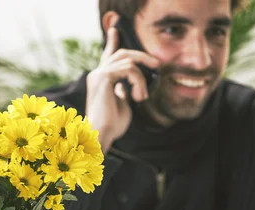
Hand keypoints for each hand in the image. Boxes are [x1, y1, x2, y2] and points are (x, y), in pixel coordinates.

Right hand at [85, 23, 160, 151]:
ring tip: (142, 97)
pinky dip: (137, 81)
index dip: (112, 41)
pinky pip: (128, 69)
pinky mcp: (104, 78)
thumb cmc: (112, 125)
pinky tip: (138, 96)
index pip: (107, 55)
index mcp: (101, 79)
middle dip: (142, 56)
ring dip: (141, 78)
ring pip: (128, 60)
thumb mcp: (123, 105)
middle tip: (157, 64)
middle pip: (122, 53)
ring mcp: (99, 74)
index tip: (115, 29)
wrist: (102, 134)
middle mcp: (97, 74)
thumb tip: (132, 86)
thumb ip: (125, 91)